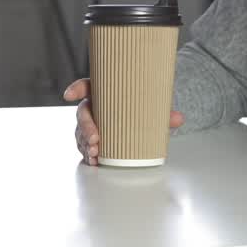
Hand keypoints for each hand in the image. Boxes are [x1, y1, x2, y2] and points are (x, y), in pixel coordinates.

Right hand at [63, 78, 183, 165]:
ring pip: (81, 132)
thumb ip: (163, 113)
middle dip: (85, 127)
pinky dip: (88, 154)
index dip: (76, 89)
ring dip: (85, 143)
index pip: (86, 86)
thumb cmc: (143, 107)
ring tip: (95, 154)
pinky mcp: (95, 138)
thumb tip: (178, 118)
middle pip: (82, 114)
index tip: (68, 95)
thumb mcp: (154, 108)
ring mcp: (93, 123)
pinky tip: (93, 161)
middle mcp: (94, 106)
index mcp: (104, 92)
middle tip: (95, 139)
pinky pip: (85, 145)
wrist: (144, 117)